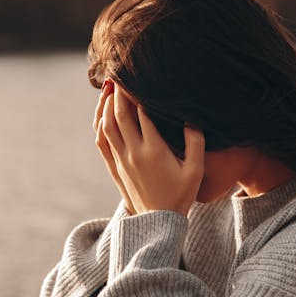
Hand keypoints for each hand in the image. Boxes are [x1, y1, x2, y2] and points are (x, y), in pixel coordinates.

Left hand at [95, 79, 205, 216]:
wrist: (159, 222)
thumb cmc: (181, 195)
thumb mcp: (195, 170)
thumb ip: (195, 142)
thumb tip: (190, 118)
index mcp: (154, 151)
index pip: (141, 113)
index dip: (138, 92)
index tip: (138, 77)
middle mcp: (134, 153)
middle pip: (120, 115)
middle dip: (119, 93)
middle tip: (120, 74)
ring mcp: (121, 160)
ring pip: (106, 125)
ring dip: (106, 104)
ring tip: (110, 88)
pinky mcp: (115, 167)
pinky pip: (101, 140)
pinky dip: (99, 122)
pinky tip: (103, 111)